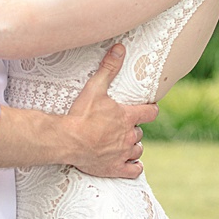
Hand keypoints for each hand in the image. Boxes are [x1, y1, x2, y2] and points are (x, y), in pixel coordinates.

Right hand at [64, 45, 158, 178]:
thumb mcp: (94, 88)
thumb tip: (120, 48)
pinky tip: (129, 164)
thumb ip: (108, 68)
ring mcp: (123, 153)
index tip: (147, 109)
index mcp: (128, 117)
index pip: (150, 113)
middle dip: (132, 129)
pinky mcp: (115, 168)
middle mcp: (129, 136)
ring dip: (133, 146)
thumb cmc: (80, 115)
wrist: (67, 141)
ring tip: (123, 143)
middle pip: (140, 132)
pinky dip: (133, 167)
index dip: (150, 110)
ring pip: (137, 150)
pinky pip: (134, 170)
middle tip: (121, 127)